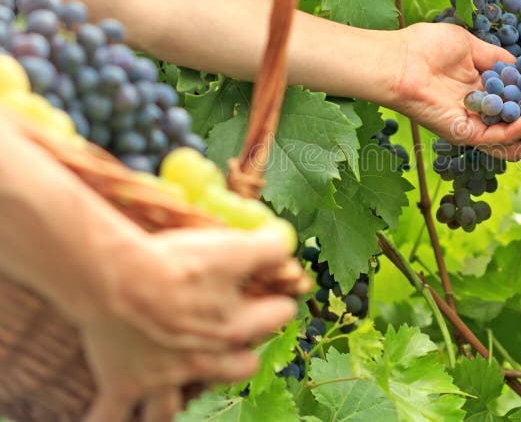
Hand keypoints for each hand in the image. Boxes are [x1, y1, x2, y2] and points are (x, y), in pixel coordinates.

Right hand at [80, 226, 310, 421]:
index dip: (279, 305)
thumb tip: (288, 243)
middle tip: (235, 344)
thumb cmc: (177, 264)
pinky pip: (111, 415)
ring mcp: (162, 376)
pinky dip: (105, 419)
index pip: (276, 318)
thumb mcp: (233, 250)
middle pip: (237, 369)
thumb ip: (267, 248)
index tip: (279, 298)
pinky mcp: (123, 382)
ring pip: (172, 407)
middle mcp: (203, 360)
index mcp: (234, 328)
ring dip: (173, 406)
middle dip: (240, 359)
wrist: (119, 279)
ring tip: (172, 402)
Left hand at [390, 22, 520, 159]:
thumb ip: (499, 59)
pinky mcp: (464, 134)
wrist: (397, 58)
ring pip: (514, 143)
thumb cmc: (425, 47)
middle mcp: (480, 114)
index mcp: (482, 94)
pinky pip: (499, 139)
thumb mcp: (471, 45)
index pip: (519, 109)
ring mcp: (472, 127)